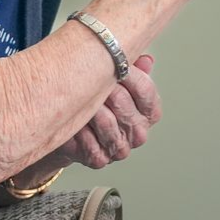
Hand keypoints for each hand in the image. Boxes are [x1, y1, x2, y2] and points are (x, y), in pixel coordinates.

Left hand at [13, 55, 160, 181]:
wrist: (70, 129)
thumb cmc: (94, 100)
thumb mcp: (114, 79)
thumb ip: (131, 68)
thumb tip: (146, 60)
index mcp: (149, 113)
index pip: (146, 90)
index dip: (129, 74)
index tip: (112, 62)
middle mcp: (139, 133)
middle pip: (124, 104)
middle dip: (104, 88)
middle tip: (88, 76)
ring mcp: (120, 149)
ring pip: (106, 121)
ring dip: (88, 107)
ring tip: (77, 96)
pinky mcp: (98, 159)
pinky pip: (89, 141)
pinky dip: (78, 128)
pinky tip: (72, 119)